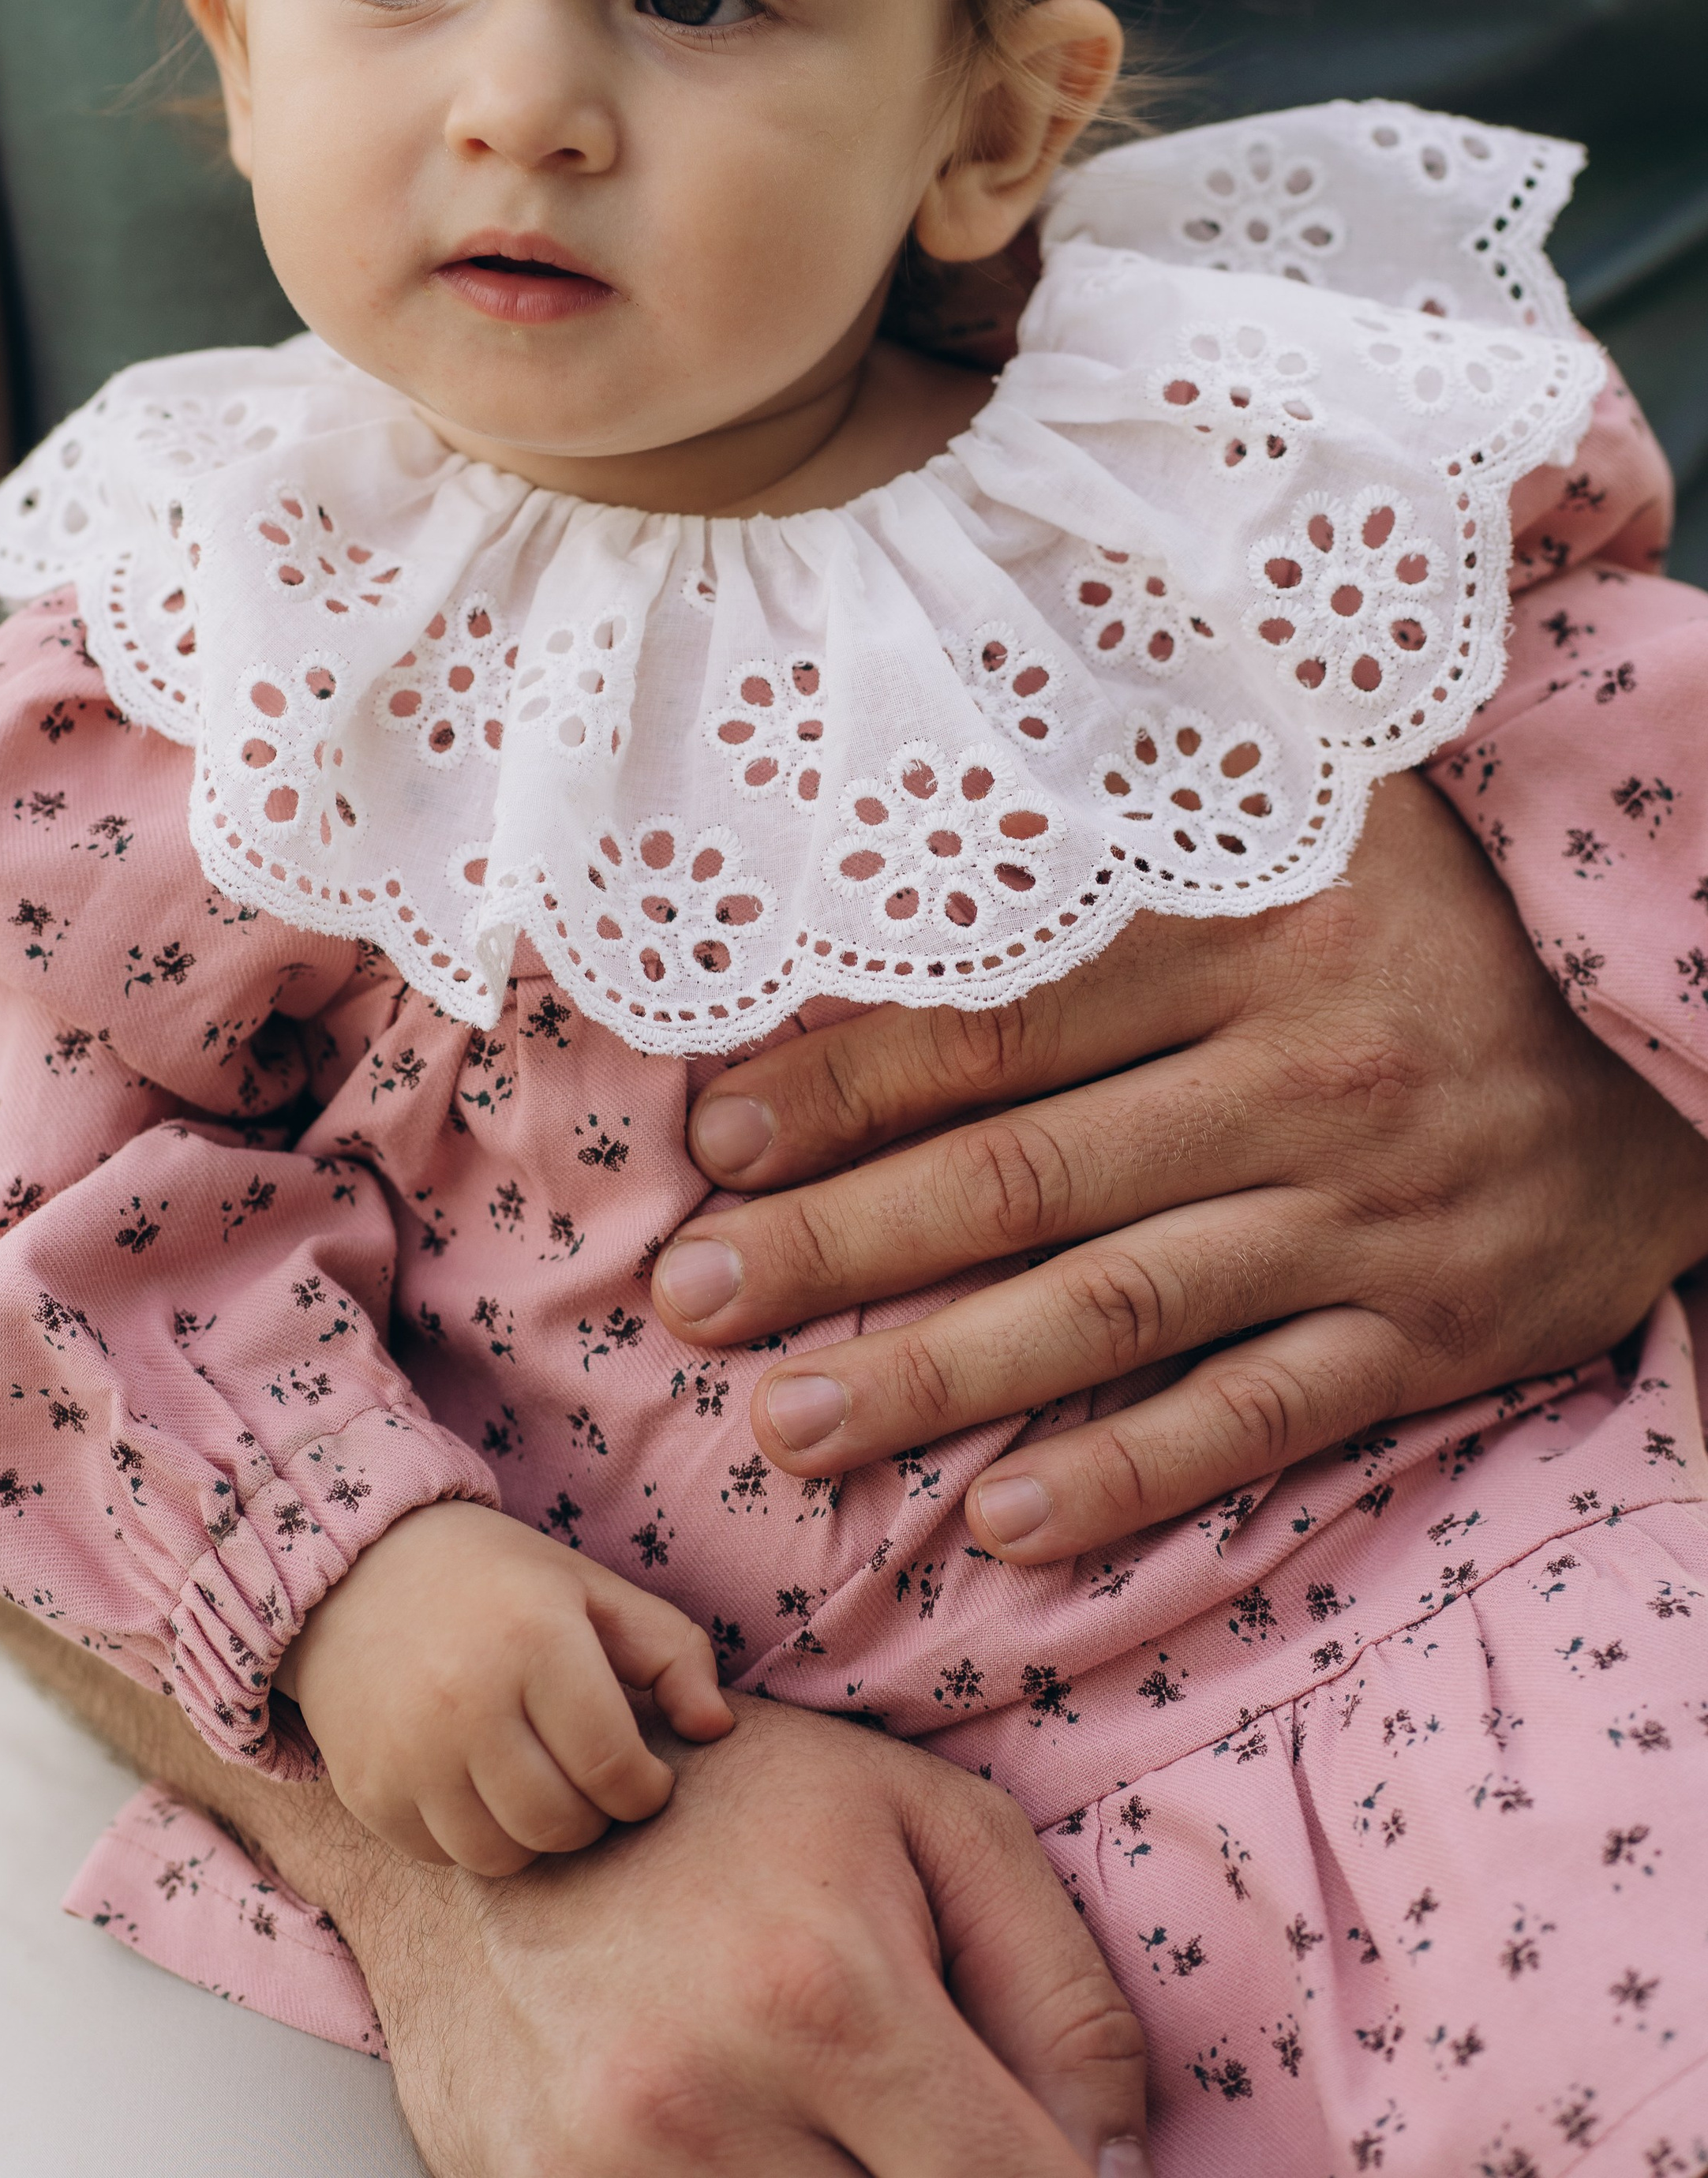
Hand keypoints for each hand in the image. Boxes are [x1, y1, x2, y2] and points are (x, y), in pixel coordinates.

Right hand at [284, 1501, 731, 1873]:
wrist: (356, 1570)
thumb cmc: (494, 1581)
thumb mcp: (590, 1588)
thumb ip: (670, 1652)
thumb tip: (718, 1730)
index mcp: (535, 1639)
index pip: (614, 1767)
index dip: (646, 1791)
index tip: (645, 1777)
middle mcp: (466, 1699)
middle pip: (562, 1824)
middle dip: (595, 1817)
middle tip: (590, 1780)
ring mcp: (409, 1752)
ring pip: (505, 1856)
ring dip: (536, 1836)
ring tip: (538, 1783)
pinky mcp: (368, 1790)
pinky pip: (444, 1858)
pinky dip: (474, 1837)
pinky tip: (477, 1784)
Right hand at [354, 1693, 1150, 2177]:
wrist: (500, 1790)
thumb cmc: (743, 1803)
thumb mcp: (929, 1824)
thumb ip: (1060, 1992)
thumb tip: (1116, 2172)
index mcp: (830, 1998)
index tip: (1045, 2157)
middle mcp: (709, 2107)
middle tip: (927, 2125)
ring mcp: (608, 2175)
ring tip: (838, 2122)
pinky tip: (756, 2138)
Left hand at [652, 771, 1707, 1564]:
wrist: (1671, 1058)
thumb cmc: (1430, 926)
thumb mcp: (1310, 817)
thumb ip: (1136, 805)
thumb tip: (928, 779)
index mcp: (1255, 928)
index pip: (1011, 1017)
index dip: (849, 1082)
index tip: (714, 1143)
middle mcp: (1304, 1076)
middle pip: (1027, 1174)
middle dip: (840, 1245)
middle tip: (690, 1299)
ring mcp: (1366, 1217)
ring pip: (1115, 1310)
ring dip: (937, 1376)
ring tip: (787, 1424)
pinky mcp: (1426, 1337)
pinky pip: (1255, 1421)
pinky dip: (1128, 1477)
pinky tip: (999, 1522)